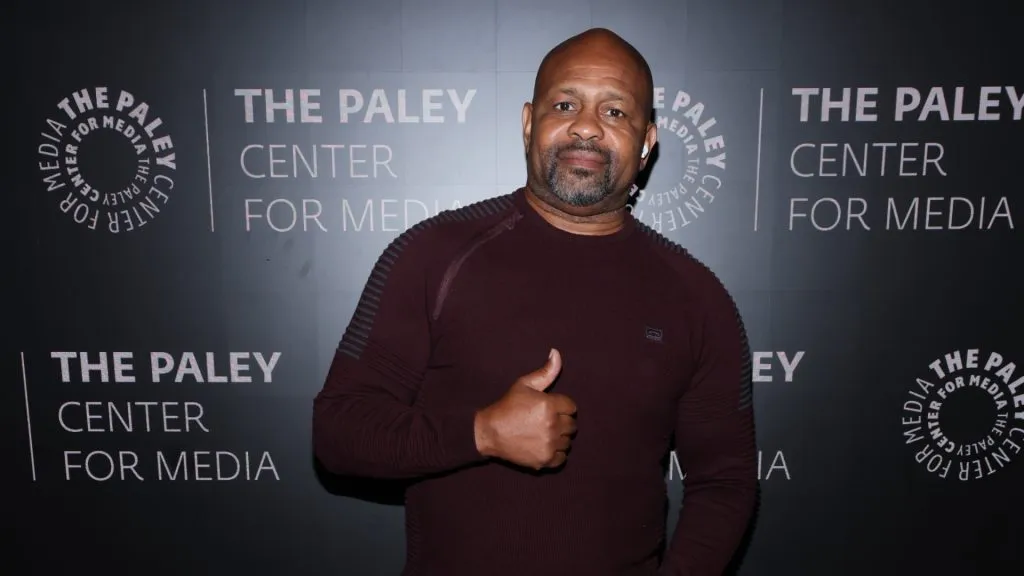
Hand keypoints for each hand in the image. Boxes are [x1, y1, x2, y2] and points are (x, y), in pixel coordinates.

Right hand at [474, 348, 577, 469]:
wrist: (489, 432)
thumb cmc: (507, 406)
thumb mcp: (524, 384)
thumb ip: (545, 372)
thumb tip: (556, 353)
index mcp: (550, 405)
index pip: (571, 407)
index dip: (561, 407)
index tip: (549, 409)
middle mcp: (552, 425)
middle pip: (572, 425)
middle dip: (562, 422)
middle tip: (545, 422)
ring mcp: (549, 444)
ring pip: (567, 442)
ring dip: (559, 438)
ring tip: (543, 434)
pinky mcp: (545, 460)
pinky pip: (562, 458)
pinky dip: (555, 454)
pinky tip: (543, 446)